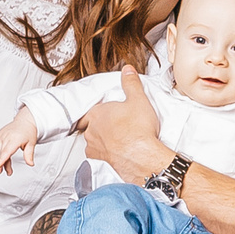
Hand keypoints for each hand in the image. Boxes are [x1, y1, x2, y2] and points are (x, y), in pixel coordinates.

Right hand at [0, 110, 38, 175]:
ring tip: (0, 169)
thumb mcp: (32, 144)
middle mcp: (6, 136)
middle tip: (1, 172)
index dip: (2, 159)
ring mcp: (1, 135)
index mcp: (15, 138)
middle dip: (0, 163)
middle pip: (1, 152)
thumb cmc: (28, 132)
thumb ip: (29, 155)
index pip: (7, 150)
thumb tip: (30, 164)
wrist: (25, 121)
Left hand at [75, 69, 169, 185]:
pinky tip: (117, 154)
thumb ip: (131, 83)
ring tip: (119, 141)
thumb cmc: (139, 131)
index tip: (109, 115)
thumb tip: (127, 70)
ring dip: (103, 142)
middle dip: (102, 127)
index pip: (91, 111)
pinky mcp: (99, 163)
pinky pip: (98, 157)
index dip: (100, 113)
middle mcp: (92, 131)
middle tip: (117, 127)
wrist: (143, 159)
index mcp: (98, 114)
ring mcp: (93, 148)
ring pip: (94, 143)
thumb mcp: (139, 100)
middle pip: (91, 127)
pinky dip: (106, 155)